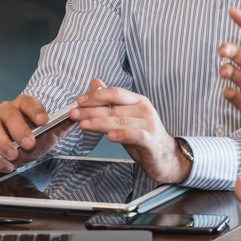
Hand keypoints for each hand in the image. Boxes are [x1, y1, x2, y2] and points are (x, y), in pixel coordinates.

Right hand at [0, 94, 74, 172]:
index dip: (36, 112)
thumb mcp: (53, 130)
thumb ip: (64, 122)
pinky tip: (6, 165)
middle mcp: (6, 110)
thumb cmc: (36, 134)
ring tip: (14, 157)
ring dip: (2, 144)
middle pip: (9, 115)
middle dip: (18, 130)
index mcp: (24, 104)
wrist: (23, 145)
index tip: (44, 121)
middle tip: (28, 144)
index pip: (29, 103)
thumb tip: (76, 113)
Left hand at [72, 78, 190, 183]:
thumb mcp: (126, 116)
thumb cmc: (144, 136)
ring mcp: (149, 124)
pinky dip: (122, 135)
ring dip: (99, 123)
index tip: (79, 100)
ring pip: (120, 122)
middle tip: (74, 113)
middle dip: (90, 111)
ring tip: (83, 124)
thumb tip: (94, 83)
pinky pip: (135, 136)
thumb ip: (110, 101)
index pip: (114, 93)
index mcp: (137, 101)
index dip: (95, 96)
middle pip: (113, 108)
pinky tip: (110, 137)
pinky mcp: (152, 141)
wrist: (166, 157)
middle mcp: (144, 109)